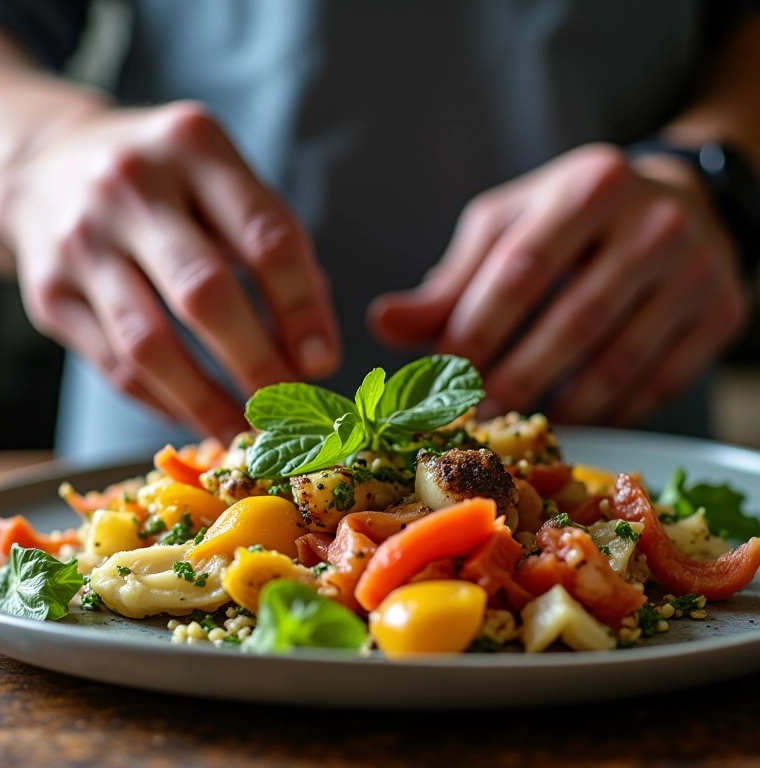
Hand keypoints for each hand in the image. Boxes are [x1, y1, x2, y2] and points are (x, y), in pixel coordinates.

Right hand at [1, 101, 340, 442]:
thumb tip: (314, 344)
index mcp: (196, 148)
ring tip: (246, 429)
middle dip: (257, 364)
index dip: (301, 309)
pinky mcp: (49, 292)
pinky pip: (115, 367)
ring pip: (151, 346)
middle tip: (287, 406)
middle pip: (205, 294)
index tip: (323, 361)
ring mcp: (81, 241)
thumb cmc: (163, 180)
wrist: (48, 162)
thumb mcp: (222, 181)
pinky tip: (198, 414)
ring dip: (207, 401)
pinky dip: (165, 401)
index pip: (266, 238)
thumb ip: (272, 247)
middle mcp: (131, 187)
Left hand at [370, 143, 747, 425]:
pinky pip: (659, 383)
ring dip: (560, 408)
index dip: (475, 332)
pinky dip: (610, 413)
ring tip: (516, 426)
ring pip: (618, 362)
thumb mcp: (508, 228)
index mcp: (587, 189)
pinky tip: (573, 421)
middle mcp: (652, 224)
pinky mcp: (720, 314)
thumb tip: (382, 325)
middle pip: (572, 322)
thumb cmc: (571, 218)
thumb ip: (450, 280)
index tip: (442, 377)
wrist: (678, 202)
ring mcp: (697, 270)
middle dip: (514, 380)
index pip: (521, 271)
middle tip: (475, 417)